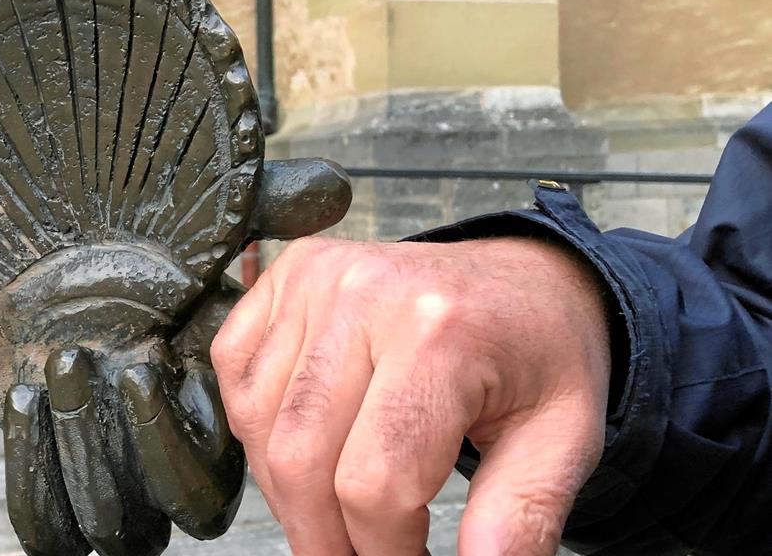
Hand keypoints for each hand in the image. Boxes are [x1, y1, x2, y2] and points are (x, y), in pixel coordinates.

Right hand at [211, 236, 611, 555]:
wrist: (520, 277)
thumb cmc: (538, 357)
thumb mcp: (565, 439)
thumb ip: (519, 517)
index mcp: (441, 333)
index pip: (374, 482)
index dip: (384, 553)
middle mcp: (367, 293)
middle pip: (301, 458)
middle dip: (325, 538)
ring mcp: (318, 277)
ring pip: (259, 422)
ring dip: (287, 491)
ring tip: (334, 512)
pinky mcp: (289, 272)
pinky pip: (235, 370)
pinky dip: (255, 427)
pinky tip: (303, 446)